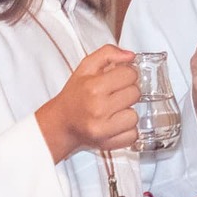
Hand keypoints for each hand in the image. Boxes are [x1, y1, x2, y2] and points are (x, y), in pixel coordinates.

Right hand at [35, 44, 138, 162]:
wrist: (61, 123)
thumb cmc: (75, 94)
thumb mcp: (86, 67)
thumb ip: (108, 53)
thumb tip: (131, 56)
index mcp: (93, 87)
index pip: (130, 74)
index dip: (127, 74)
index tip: (119, 79)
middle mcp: (98, 108)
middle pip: (135, 94)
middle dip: (128, 92)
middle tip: (115, 94)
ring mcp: (102, 128)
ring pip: (135, 116)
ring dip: (128, 112)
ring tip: (114, 110)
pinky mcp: (107, 143)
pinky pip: (133, 135)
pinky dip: (127, 130)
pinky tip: (115, 124)